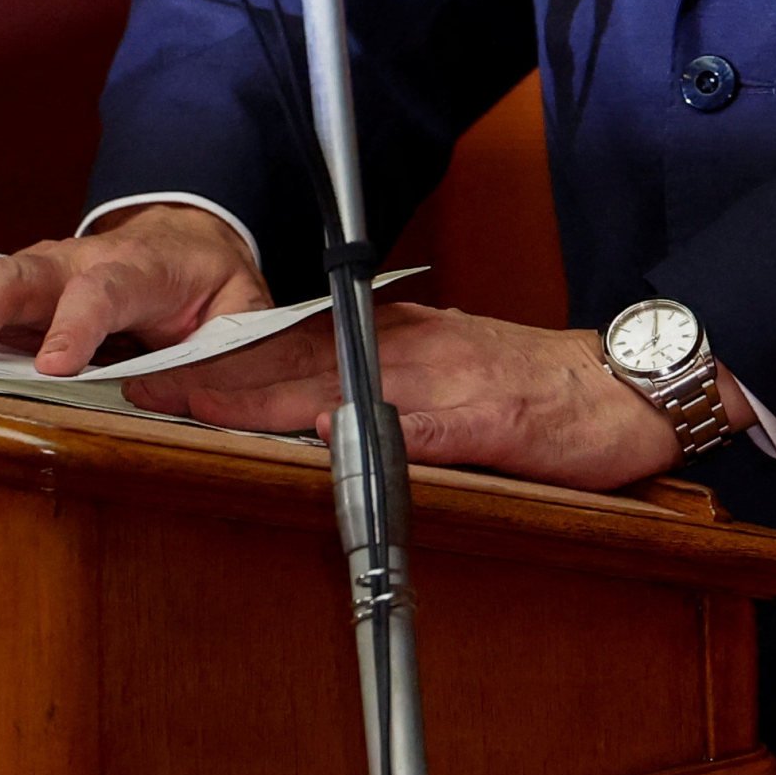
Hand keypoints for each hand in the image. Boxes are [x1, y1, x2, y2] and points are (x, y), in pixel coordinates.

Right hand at [0, 203, 269, 376]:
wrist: (182, 233)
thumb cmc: (206, 281)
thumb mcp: (241, 306)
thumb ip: (228, 346)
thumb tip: (190, 389)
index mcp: (136, 268)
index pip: (104, 291)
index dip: (78, 327)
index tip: (56, 368)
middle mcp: (70, 261)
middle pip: (15, 277)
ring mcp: (30, 271)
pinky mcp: (3, 286)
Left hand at [127, 303, 736, 492]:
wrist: (625, 384)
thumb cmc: (537, 384)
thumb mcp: (449, 372)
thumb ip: (383, 389)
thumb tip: (312, 419)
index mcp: (396, 342)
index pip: (293, 347)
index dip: (226, 360)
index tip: (166, 370)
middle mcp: (408, 351)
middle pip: (297, 361)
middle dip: (220, 376)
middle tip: (150, 384)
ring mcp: (445, 383)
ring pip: (340, 383)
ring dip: (267, 394)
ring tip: (203, 401)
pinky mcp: (486, 421)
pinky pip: (422, 425)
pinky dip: (370, 429)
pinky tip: (329, 432)